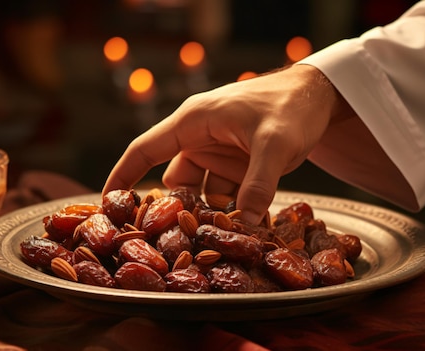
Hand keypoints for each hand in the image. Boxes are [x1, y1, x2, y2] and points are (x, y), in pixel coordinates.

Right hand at [103, 64, 351, 223]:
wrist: (319, 96)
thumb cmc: (291, 105)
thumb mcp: (275, 143)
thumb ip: (258, 184)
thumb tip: (244, 226)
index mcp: (193, 122)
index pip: (144, 149)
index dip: (122, 175)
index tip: (105, 203)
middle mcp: (199, 139)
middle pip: (174, 182)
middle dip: (178, 211)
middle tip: (182, 242)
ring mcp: (218, 154)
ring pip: (201, 193)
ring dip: (209, 215)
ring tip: (218, 241)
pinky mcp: (237, 166)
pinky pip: (226, 195)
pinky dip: (232, 211)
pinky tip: (244, 230)